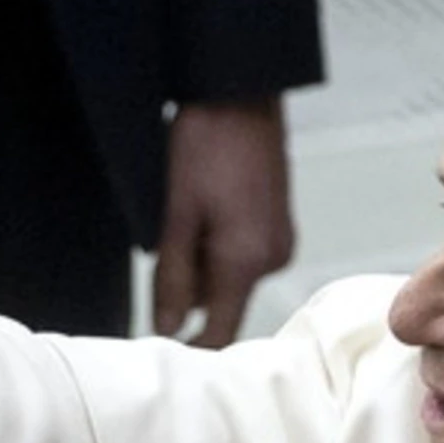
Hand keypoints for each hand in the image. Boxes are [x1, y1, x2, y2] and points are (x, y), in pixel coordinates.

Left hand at [153, 97, 293, 346]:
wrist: (240, 92)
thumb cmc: (206, 143)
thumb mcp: (176, 213)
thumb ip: (173, 278)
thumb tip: (168, 329)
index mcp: (247, 260)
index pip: (221, 331)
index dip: (191, 348)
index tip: (163, 350)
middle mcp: (272, 258)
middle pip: (220, 302)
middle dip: (189, 284)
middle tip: (166, 236)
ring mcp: (280, 242)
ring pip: (228, 277)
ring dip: (202, 262)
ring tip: (188, 210)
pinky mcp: (279, 226)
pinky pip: (241, 256)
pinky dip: (218, 245)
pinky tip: (206, 207)